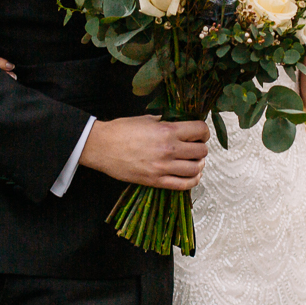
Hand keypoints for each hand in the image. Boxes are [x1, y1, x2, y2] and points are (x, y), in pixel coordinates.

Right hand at [80, 114, 208, 189]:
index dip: (203, 131)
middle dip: (201, 147)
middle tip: (196, 146)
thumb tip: (180, 126)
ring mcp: (163, 167)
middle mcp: (168, 149)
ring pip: (196, 168)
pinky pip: (183, 184)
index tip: (200, 133)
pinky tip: (193, 175)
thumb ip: (166, 122)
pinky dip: (193, 180)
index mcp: (167, 130)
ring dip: (199, 164)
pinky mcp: (155, 181)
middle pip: (201, 150)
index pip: (199, 130)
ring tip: (194, 160)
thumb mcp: (147, 119)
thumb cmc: (121, 130)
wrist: (101, 146)